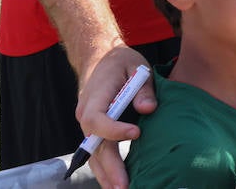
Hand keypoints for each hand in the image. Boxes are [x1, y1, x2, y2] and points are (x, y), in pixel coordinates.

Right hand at [78, 45, 154, 188]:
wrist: (102, 60)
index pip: (97, 119)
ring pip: (94, 155)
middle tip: (124, 186)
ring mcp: (87, 125)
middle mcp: (86, 114)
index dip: (114, 129)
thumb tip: (149, 109)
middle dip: (110, 167)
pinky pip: (97, 153)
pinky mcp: (94, 132)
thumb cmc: (122, 63)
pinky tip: (116, 182)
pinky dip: (105, 169)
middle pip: (95, 146)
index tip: (136, 133)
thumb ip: (143, 88)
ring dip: (106, 174)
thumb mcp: (137, 67)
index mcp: (96, 97)